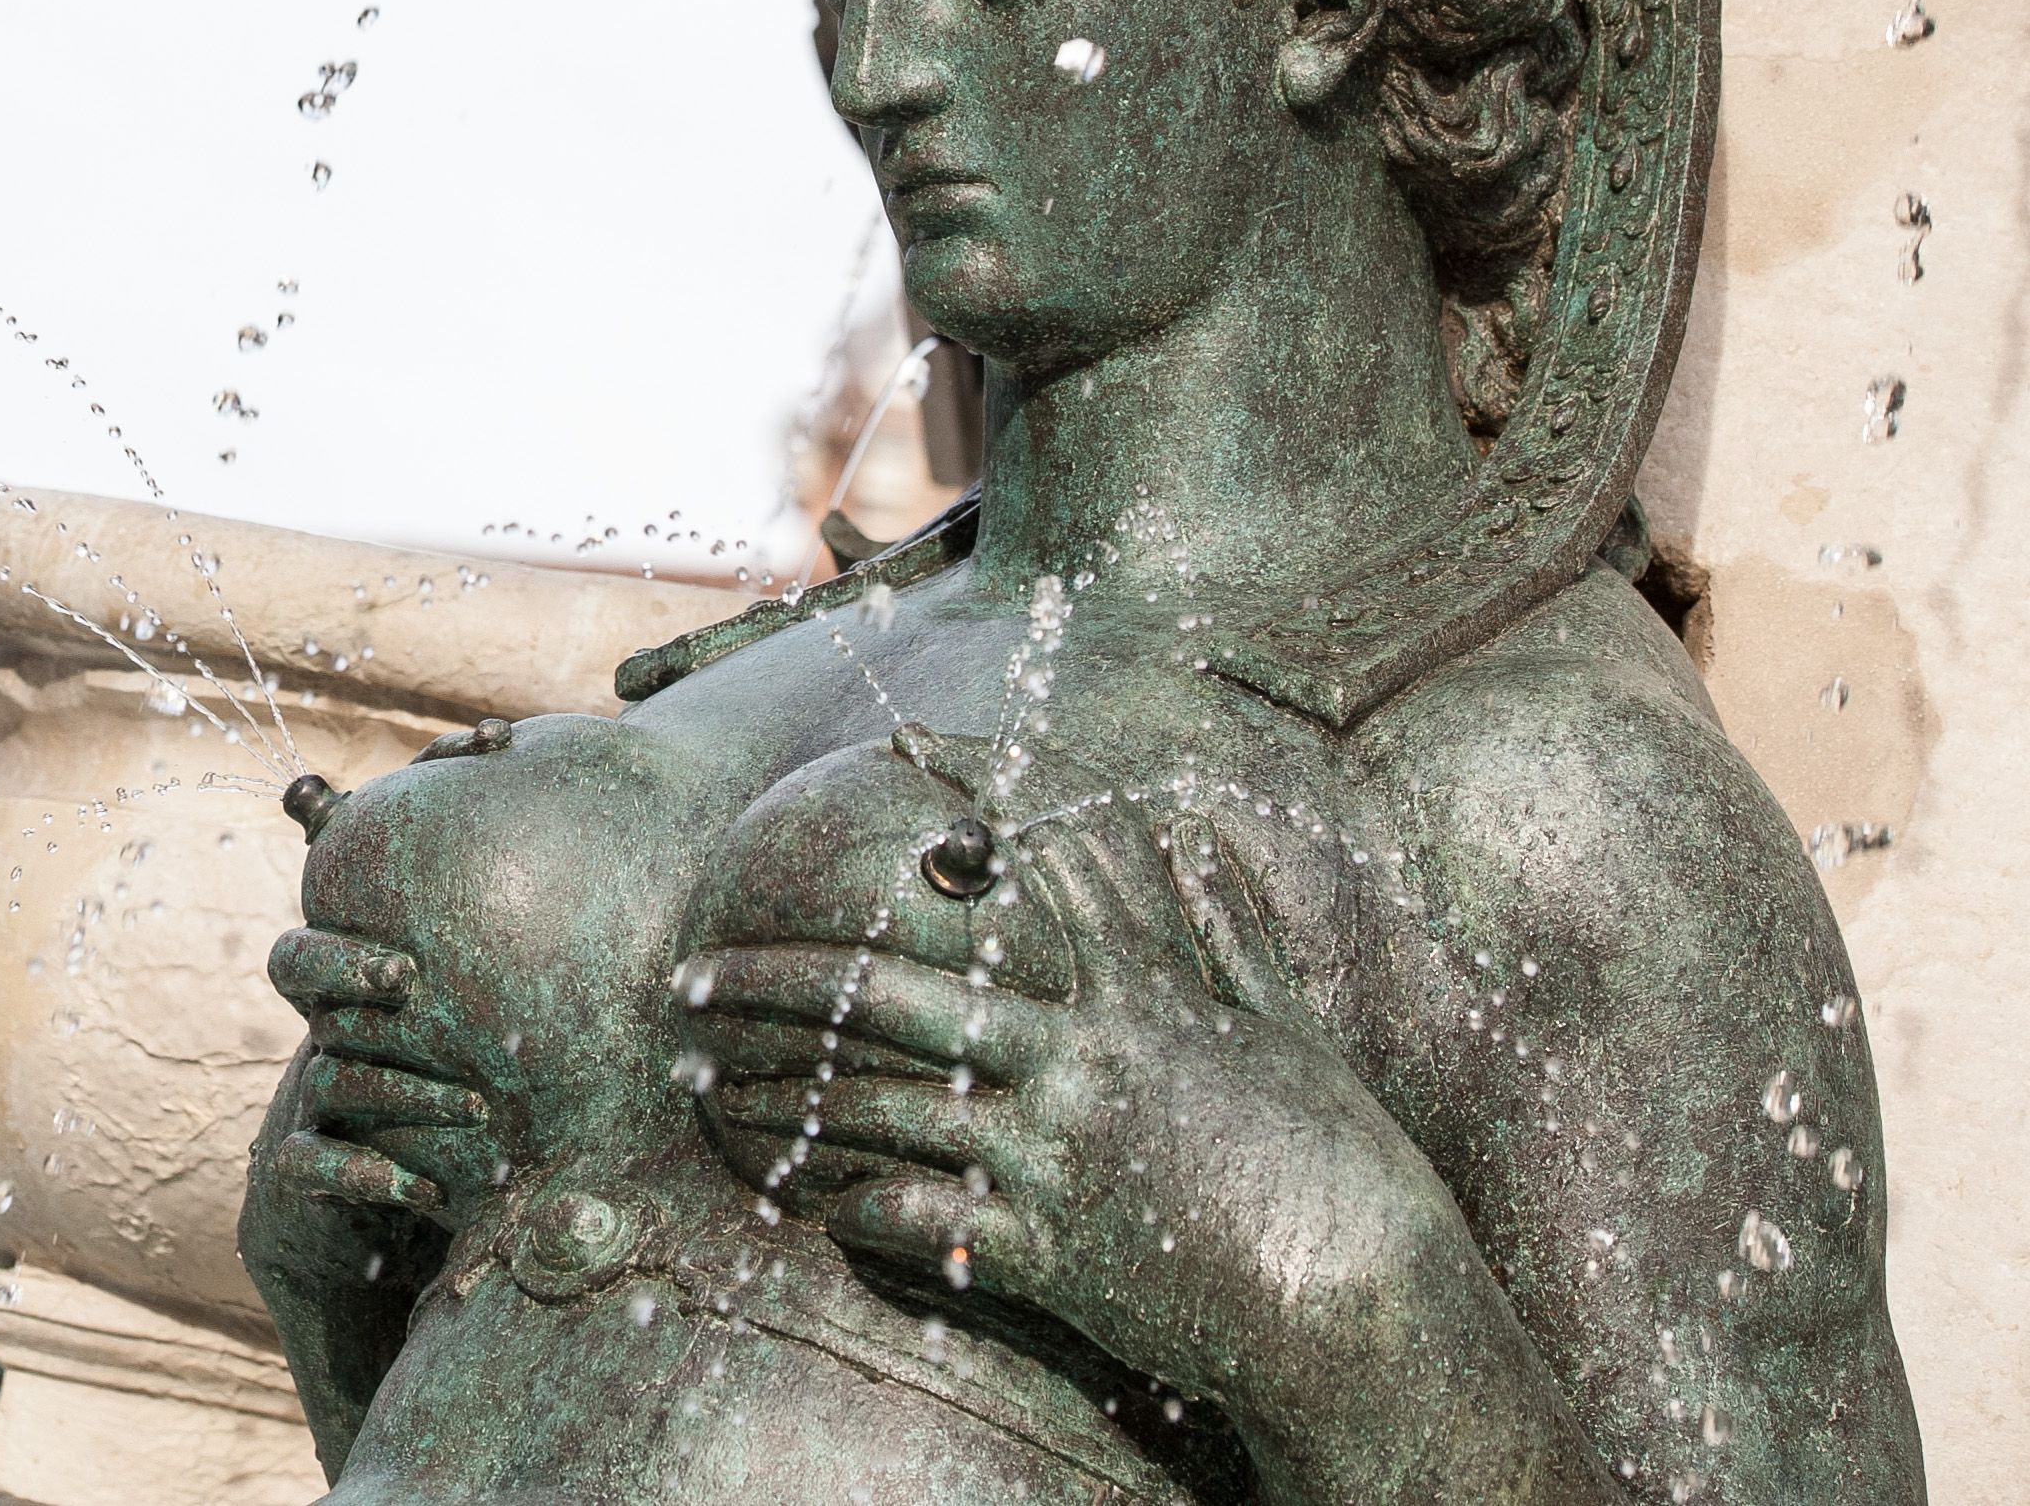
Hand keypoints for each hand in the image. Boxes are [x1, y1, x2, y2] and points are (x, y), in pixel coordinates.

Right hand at [256, 924, 504, 1221]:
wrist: (388, 1198)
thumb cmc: (460, 1104)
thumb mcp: (473, 1043)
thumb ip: (504, 997)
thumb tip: (592, 926)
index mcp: (356, 1010)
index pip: (305, 960)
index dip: (339, 957)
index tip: (404, 968)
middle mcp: (327, 1050)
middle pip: (317, 1004)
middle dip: (351, 981)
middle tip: (409, 982)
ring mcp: (311, 1108)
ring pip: (331, 1082)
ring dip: (405, 1092)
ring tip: (477, 1108)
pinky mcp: (308, 1170)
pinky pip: (308, 1163)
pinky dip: (362, 1173)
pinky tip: (426, 1189)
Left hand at [682, 812, 1480, 1438]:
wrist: (1369, 1305)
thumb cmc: (1340, 1164)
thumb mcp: (1289, 1034)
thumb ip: (1229, 936)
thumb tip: (1195, 839)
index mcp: (1138, 998)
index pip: (1029, 868)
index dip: (962, 795)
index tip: (896, 749)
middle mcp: (1078, 1062)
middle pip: (889, 997)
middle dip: (773, 984)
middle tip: (684, 980)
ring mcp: (1056, 1157)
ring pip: (877, 1110)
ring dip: (778, 1101)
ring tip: (705, 1096)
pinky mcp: (1050, 1250)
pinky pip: (919, 1224)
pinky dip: (855, 1212)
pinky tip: (811, 1206)